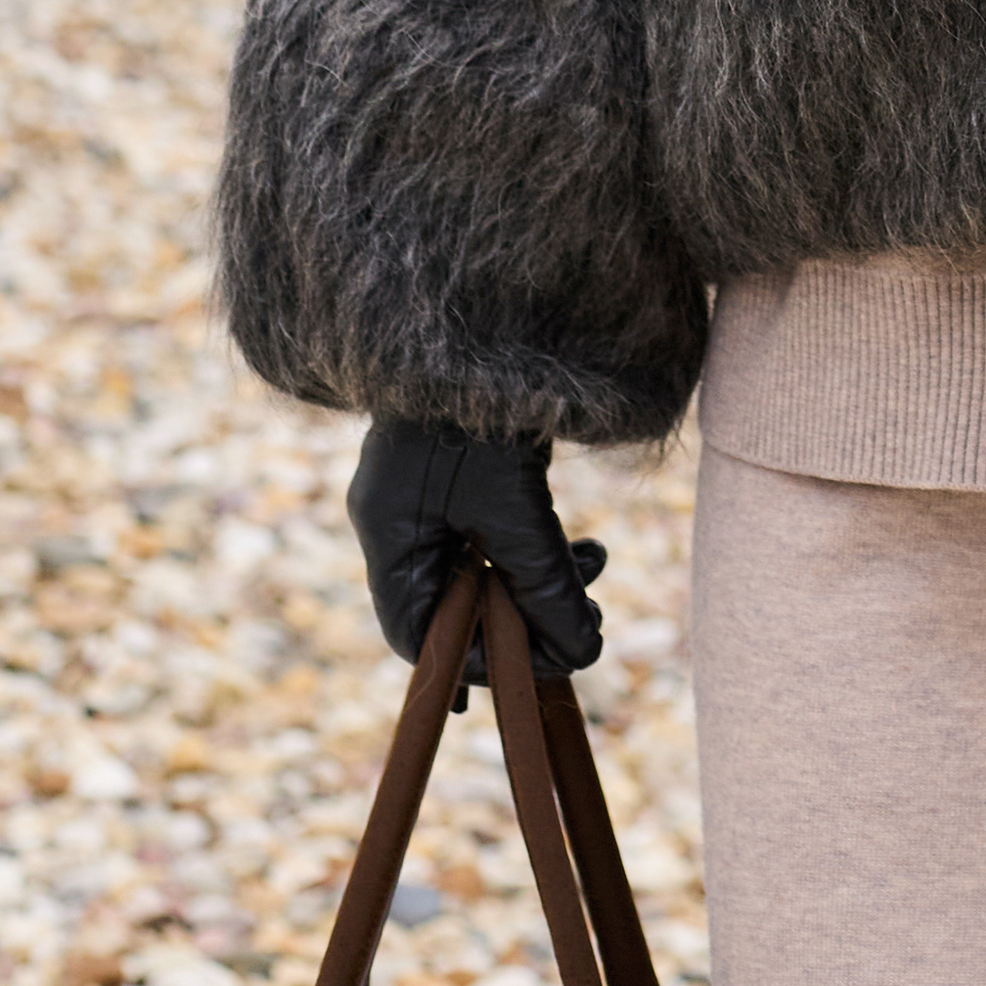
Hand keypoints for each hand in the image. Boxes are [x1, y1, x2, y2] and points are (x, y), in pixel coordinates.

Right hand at [347, 419, 607, 678]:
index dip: (470, 664)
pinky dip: (539, 544)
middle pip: (455, 601)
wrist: (484, 312)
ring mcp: (430, 490)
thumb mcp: (517, 507)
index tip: (533, 673)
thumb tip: (582, 655)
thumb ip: (546, 584)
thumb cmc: (483, 410)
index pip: (415, 631)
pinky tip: (587, 545)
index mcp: (388, 531)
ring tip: (597, 565)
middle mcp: (400, 515)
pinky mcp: (465, 468)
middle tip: (581, 630)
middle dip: (521, 619)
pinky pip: (497, 530)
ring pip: (485, 565)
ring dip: (541, 580)